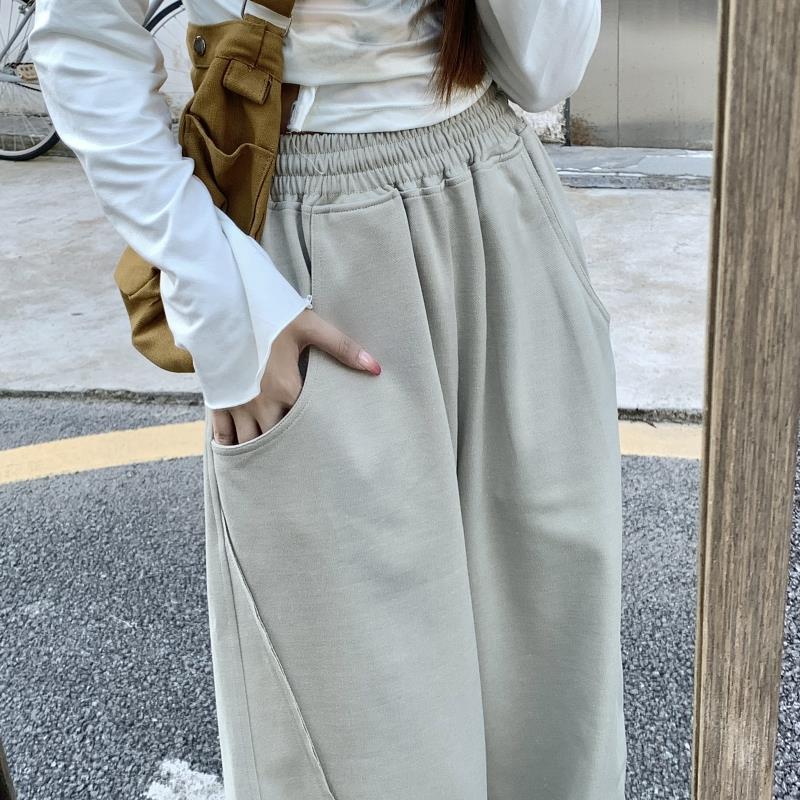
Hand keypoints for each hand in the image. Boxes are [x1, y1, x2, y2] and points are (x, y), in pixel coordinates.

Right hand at [209, 308, 380, 445]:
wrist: (220, 303)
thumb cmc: (267, 314)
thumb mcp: (308, 326)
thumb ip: (342, 347)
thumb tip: (376, 367)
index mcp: (287, 390)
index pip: (308, 425)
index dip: (316, 435)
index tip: (326, 442)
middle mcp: (262, 404)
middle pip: (278, 440)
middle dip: (288, 449)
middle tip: (301, 458)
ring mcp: (237, 404)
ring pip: (250, 443)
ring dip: (260, 450)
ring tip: (273, 458)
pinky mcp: (217, 400)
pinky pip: (222, 435)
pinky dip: (230, 446)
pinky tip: (239, 451)